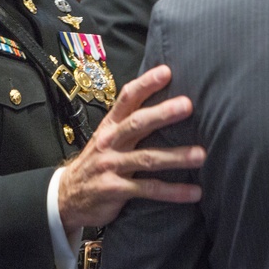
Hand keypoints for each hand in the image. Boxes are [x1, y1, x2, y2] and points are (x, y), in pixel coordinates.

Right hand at [57, 65, 205, 231]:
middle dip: (163, 114)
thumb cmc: (97, 162)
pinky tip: (194, 192)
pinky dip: (172, 192)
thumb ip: (130, 124)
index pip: (127, 99)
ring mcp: (111, 166)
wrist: (68, 196)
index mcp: (110, 126)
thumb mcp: (107, 138)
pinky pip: (148, 190)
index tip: (166, 72)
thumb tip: (165, 106)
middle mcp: (110, 142)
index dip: (146, 84)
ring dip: (175, 157)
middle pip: (137, 124)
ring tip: (201, 154)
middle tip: (187, 105)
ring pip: (147, 158)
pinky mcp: (115, 190)